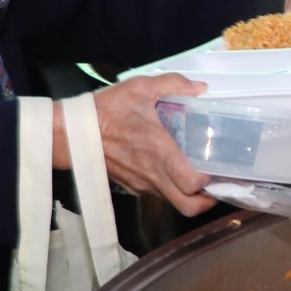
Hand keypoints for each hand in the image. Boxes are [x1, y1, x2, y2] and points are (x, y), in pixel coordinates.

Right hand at [74, 76, 213, 215]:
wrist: (72, 133)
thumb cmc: (108, 110)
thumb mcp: (141, 88)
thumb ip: (174, 84)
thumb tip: (200, 88)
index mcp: (160, 153)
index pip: (192, 184)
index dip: (209, 181)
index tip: (217, 167)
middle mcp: (154, 175)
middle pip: (189, 206)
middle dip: (207, 201)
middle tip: (216, 183)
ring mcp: (142, 185)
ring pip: (174, 202)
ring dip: (190, 195)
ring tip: (200, 175)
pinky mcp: (132, 187)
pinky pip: (158, 195)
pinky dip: (171, 189)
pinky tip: (174, 170)